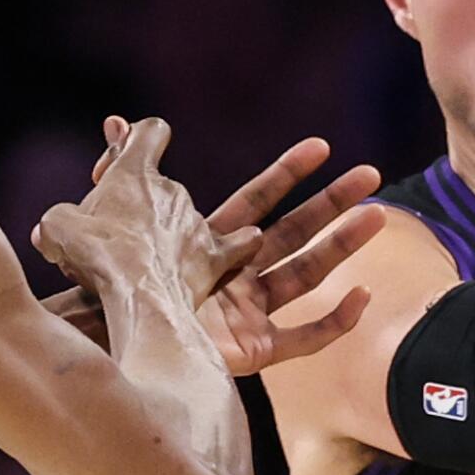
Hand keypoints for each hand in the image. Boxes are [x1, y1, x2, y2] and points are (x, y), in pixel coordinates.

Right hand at [35, 117, 260, 304]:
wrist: (140, 298)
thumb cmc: (97, 258)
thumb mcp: (57, 228)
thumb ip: (60, 218)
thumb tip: (58, 227)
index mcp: (135, 173)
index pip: (150, 131)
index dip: (131, 141)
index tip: (110, 167)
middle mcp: (172, 190)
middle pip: (157, 184)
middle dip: (134, 205)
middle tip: (109, 235)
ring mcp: (195, 223)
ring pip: (180, 219)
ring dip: (162, 234)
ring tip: (138, 264)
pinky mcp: (213, 257)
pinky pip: (232, 247)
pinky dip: (235, 247)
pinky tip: (243, 245)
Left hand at [78, 117, 385, 374]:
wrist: (96, 348)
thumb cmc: (98, 292)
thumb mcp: (109, 223)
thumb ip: (116, 171)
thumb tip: (114, 120)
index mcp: (208, 246)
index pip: (257, 202)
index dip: (288, 174)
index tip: (320, 146)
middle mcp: (234, 279)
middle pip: (295, 235)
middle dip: (333, 204)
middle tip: (371, 176)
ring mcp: (246, 316)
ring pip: (309, 278)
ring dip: (344, 248)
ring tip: (378, 218)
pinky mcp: (251, 353)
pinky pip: (304, 340)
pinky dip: (335, 322)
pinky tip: (362, 298)